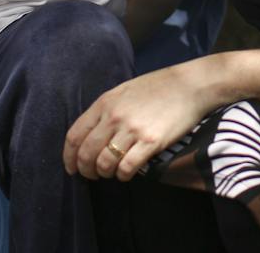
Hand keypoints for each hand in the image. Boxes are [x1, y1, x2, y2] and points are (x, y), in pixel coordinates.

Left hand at [62, 64, 213, 181]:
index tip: (72, 168)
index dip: (69, 157)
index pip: (74, 135)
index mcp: (105, 103)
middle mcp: (114, 117)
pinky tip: (127, 173)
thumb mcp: (124, 90)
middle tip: (92, 176)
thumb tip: (91, 134)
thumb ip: (106, 110)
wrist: (190, 85)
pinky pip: (127, 168)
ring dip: (105, 173)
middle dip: (85, 170)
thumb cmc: (157, 87)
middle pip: (87, 153)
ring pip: (105, 164)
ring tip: (112, 172)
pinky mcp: (151, 142)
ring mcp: (132, 130)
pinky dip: (123, 175)